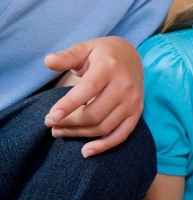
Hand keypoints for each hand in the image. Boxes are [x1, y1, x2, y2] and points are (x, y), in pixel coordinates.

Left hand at [43, 36, 143, 157]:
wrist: (131, 56)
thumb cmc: (102, 54)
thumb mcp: (85, 49)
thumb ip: (67, 56)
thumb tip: (48, 61)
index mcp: (109, 67)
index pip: (89, 89)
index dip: (68, 105)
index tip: (49, 118)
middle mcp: (125, 85)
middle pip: (94, 114)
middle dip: (69, 123)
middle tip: (50, 124)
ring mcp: (133, 100)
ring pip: (104, 126)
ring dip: (79, 134)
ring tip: (60, 131)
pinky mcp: (137, 112)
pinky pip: (121, 134)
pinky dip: (104, 146)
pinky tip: (86, 151)